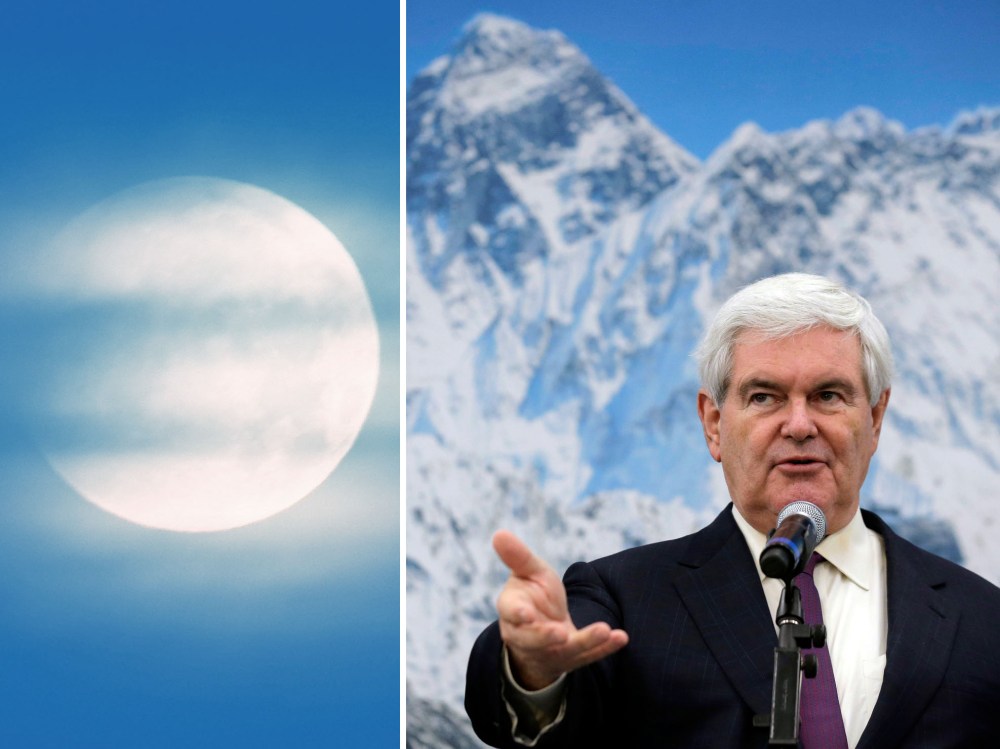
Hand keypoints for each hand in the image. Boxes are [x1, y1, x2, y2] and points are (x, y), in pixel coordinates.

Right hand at [492, 530, 628, 689]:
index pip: (511, 613)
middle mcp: (527, 636)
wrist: (544, 627)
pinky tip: (621, 637)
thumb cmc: (532, 595)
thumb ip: (517, 557)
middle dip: (546, 637)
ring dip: (585, 641)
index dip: (517, 614)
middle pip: (533, 640)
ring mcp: (550, 651)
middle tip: (561, 633)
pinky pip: (589, 655)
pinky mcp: (572, 658)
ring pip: (565, 650)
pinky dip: (605, 648)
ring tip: (603, 630)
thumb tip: (499, 533)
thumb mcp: (527, 573)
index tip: (526, 614)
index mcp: (512, 611)